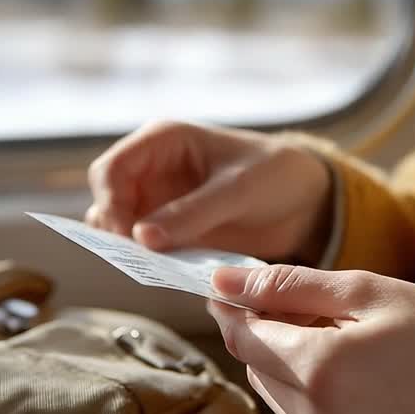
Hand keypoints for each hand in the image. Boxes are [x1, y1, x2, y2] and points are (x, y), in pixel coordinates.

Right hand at [86, 120, 332, 260]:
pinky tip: (168, 271)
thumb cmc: (275, 175)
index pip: (111, 169)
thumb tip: (141, 238)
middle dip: (115, 229)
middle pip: (107, 201)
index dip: (110, 201)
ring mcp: (161, 204)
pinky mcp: (173, 233)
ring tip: (153, 266)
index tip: (126, 235)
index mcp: (163, 142)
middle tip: (137, 257)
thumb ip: (191, 213)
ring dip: (129, 249)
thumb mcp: (237, 190)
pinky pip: (147, 250)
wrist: (306, 202)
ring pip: (121, 229)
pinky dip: (150, 262)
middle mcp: (153, 171)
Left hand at [207, 264, 414, 413]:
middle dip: (271, 333)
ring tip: (348, 346)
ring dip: (291, 366)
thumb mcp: (369, 291)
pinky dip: (312, 397)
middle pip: (255, 365)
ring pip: (275, 395)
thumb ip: (289, 285)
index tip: (231, 286)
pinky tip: (358, 380)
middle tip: (318, 310)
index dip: (233, 306)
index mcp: (320, 369)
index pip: (241, 335)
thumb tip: (223, 280)